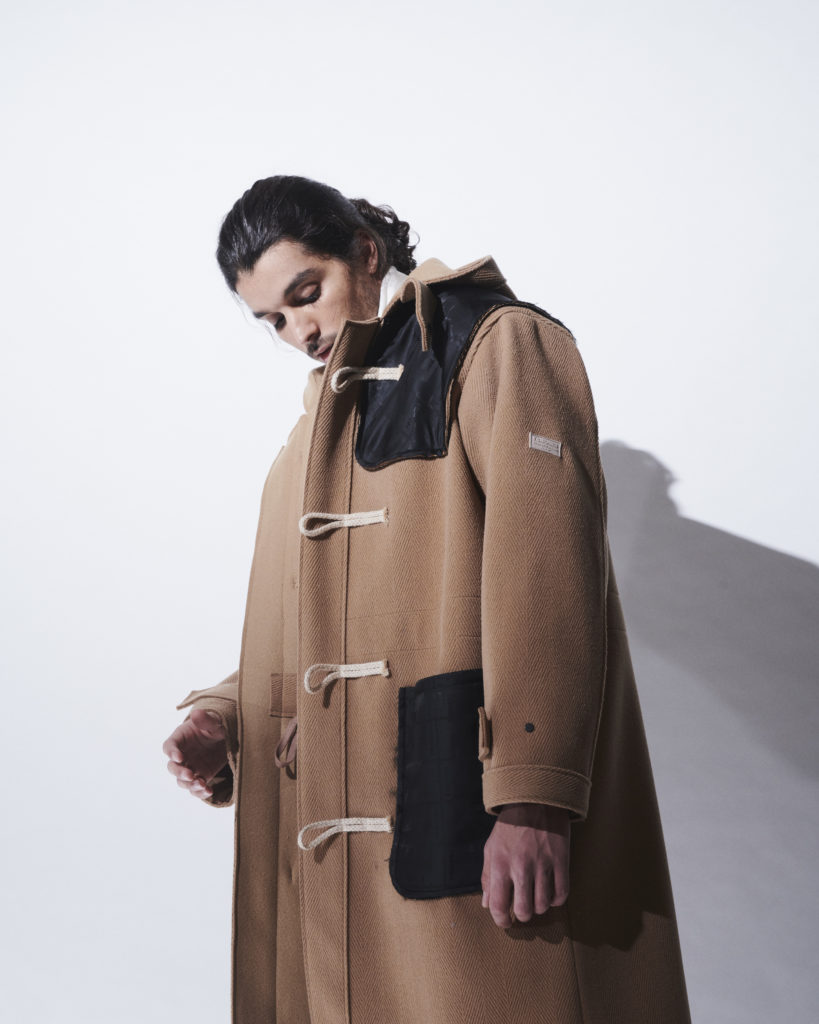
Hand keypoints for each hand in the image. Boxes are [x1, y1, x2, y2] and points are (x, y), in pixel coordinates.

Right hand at [162, 709, 228, 800]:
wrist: (226, 738)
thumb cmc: (216, 726)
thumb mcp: (214, 722)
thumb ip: (205, 720)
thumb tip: (196, 712)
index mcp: (180, 739)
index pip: (169, 746)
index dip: (172, 752)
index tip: (179, 757)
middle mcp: (181, 755)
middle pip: (172, 767)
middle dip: (179, 772)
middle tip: (190, 774)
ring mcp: (190, 768)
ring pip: (182, 781)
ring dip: (190, 785)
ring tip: (202, 784)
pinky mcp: (200, 777)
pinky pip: (196, 788)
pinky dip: (200, 792)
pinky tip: (209, 791)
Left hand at [481, 802, 569, 927]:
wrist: (535, 800)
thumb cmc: (510, 827)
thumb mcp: (491, 848)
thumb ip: (487, 877)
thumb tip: (487, 904)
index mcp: (500, 864)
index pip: (499, 906)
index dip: (501, 920)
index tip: (505, 921)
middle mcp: (521, 867)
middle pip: (524, 910)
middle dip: (522, 915)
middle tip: (522, 909)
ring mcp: (543, 864)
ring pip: (543, 905)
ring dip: (539, 906)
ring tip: (536, 896)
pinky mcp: (561, 860)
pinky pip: (562, 894)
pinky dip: (556, 899)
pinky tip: (550, 892)